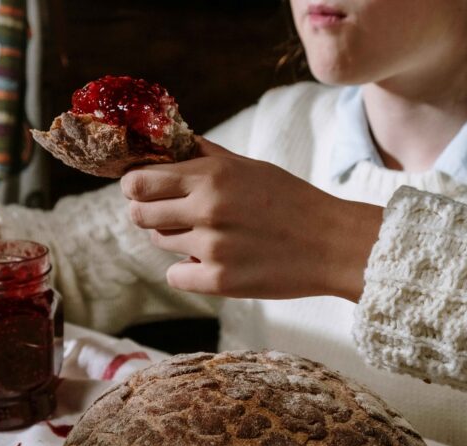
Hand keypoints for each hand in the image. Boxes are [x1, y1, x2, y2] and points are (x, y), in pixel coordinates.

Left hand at [120, 137, 382, 300]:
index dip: (135, 186)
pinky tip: (213, 262)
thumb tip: (170, 144)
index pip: (139, 180)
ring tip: (209, 236)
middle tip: (170, 215)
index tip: (142, 190)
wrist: (331, 244)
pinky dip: (188, 271)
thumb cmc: (291, 200)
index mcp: (212, 175)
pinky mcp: (220, 281)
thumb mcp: (249, 167)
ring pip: (160, 243)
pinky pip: (175, 275)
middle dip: (148, 213)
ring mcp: (212, 247)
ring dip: (175, 239)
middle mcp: (207, 208)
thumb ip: (206, 157)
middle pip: (139, 214)